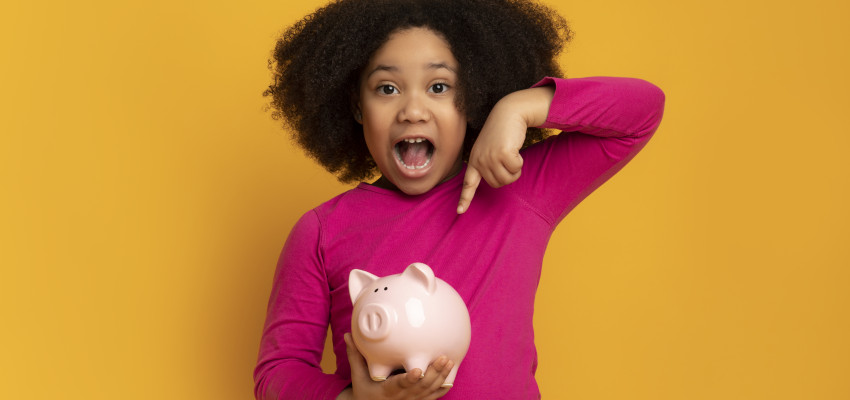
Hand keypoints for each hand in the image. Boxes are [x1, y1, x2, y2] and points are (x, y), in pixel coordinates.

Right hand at [337, 333, 452, 399]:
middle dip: (433, 372)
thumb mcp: (358, 376)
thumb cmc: (364, 391)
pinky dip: (442, 387)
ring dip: (441, 376)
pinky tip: (450, 376)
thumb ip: (355, 355)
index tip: (417, 370)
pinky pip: (433, 396)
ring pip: (430, 391)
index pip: (400, 384)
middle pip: (421, 386)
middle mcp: (402, 398)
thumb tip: (348, 335)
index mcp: (387, 391)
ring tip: (449, 361)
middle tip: (443, 357)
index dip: (409, 378)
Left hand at [457, 86, 554, 213]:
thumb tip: (497, 180)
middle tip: (508, 158)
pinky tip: (514, 148)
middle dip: (508, 174)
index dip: (465, 198)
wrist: (508, 113)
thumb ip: (489, 163)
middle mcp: (479, 160)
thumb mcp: (490, 148)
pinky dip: (520, 161)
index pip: (468, 183)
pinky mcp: (502, 154)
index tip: (459, 211)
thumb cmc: (502, 132)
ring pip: (507, 179)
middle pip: (498, 184)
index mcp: (474, 160)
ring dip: (515, 170)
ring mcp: (489, 157)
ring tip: (511, 153)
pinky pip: (516, 169)